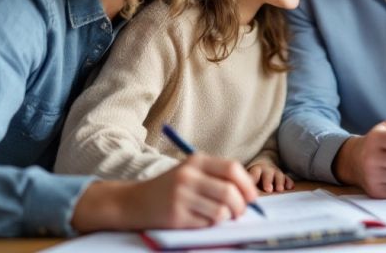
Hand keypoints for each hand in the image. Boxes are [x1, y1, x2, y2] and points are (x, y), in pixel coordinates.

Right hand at [71, 154, 258, 231]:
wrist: (133, 202)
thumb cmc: (169, 188)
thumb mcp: (190, 172)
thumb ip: (217, 177)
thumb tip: (250, 193)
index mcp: (195, 161)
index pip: (233, 168)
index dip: (247, 184)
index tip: (252, 196)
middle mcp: (188, 176)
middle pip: (230, 191)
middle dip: (241, 206)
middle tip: (239, 212)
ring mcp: (181, 196)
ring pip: (221, 211)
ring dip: (226, 217)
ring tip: (220, 216)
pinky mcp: (176, 216)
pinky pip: (207, 223)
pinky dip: (210, 225)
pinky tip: (200, 220)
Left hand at [248, 161, 294, 192]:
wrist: (264, 163)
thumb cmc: (254, 175)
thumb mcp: (249, 176)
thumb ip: (246, 185)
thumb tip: (243, 198)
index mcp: (256, 170)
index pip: (254, 173)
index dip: (254, 178)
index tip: (252, 186)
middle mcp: (267, 170)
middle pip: (267, 174)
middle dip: (267, 181)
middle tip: (268, 190)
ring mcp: (276, 173)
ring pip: (278, 176)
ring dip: (279, 182)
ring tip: (280, 189)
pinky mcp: (284, 176)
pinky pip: (287, 178)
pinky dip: (289, 182)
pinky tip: (290, 187)